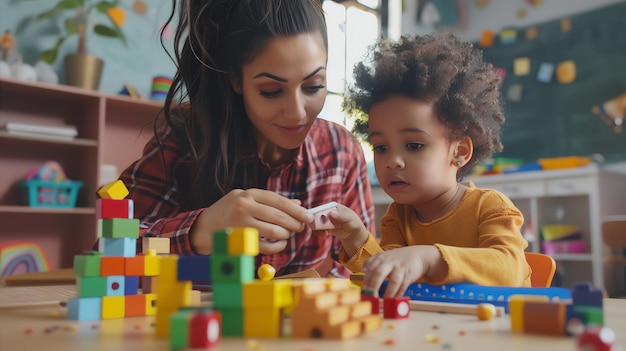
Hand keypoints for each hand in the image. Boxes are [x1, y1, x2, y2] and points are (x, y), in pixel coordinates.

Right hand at [191, 189, 313, 254]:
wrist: (203, 227)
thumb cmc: (228, 211)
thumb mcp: (247, 199)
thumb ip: (270, 201)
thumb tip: (298, 204)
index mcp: (249, 194)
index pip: (279, 201)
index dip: (297, 210)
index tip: (308, 216)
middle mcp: (245, 206)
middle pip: (280, 216)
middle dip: (295, 224)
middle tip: (300, 228)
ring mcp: (242, 223)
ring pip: (275, 231)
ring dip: (286, 235)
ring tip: (287, 235)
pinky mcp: (241, 240)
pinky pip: (267, 246)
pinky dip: (277, 247)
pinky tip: (279, 244)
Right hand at [317, 203, 368, 256]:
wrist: (353, 233)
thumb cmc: (353, 222)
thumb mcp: (349, 218)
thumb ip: (341, 215)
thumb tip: (332, 213)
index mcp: (333, 206)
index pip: (323, 207)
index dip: (317, 212)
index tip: (316, 218)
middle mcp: (327, 212)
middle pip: (316, 214)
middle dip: (314, 220)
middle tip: (317, 226)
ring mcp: (325, 220)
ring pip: (315, 222)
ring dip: (316, 227)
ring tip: (325, 231)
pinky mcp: (324, 227)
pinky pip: (317, 229)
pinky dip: (319, 231)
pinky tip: (325, 233)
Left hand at [362, 245, 444, 297]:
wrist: (418, 255)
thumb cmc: (397, 259)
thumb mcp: (384, 257)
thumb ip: (373, 262)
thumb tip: (363, 271)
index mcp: (381, 258)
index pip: (370, 268)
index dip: (365, 279)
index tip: (363, 290)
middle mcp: (389, 262)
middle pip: (379, 273)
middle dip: (373, 286)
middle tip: (370, 297)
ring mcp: (400, 268)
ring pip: (393, 281)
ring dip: (387, 292)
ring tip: (382, 301)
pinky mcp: (409, 275)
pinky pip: (403, 286)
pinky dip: (397, 294)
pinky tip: (393, 300)